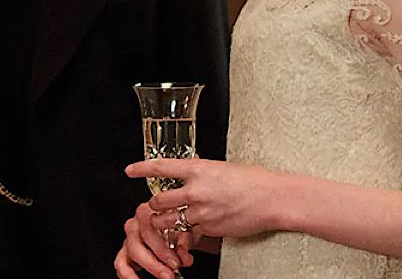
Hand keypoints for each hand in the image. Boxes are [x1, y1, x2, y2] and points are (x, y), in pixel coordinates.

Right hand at [114, 203, 195, 278]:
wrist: (177, 227)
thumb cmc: (180, 225)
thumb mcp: (186, 229)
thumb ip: (185, 243)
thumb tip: (184, 259)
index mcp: (148, 212)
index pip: (148, 229)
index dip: (161, 248)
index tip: (176, 262)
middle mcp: (135, 223)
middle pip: (136, 244)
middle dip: (153, 263)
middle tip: (169, 275)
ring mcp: (129, 238)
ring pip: (129, 253)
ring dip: (146, 268)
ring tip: (162, 277)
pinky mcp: (125, 252)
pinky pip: (121, 264)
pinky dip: (128, 275)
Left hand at [126, 158, 289, 238]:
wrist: (272, 198)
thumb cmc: (251, 180)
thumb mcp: (220, 168)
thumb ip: (199, 173)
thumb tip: (187, 176)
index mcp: (197, 169)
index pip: (160, 168)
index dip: (141, 168)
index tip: (129, 170)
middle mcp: (195, 190)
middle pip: (157, 200)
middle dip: (154, 205)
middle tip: (156, 205)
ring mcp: (201, 211)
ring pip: (168, 220)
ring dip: (165, 221)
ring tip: (168, 220)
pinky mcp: (209, 228)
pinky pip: (188, 233)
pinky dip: (186, 234)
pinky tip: (191, 231)